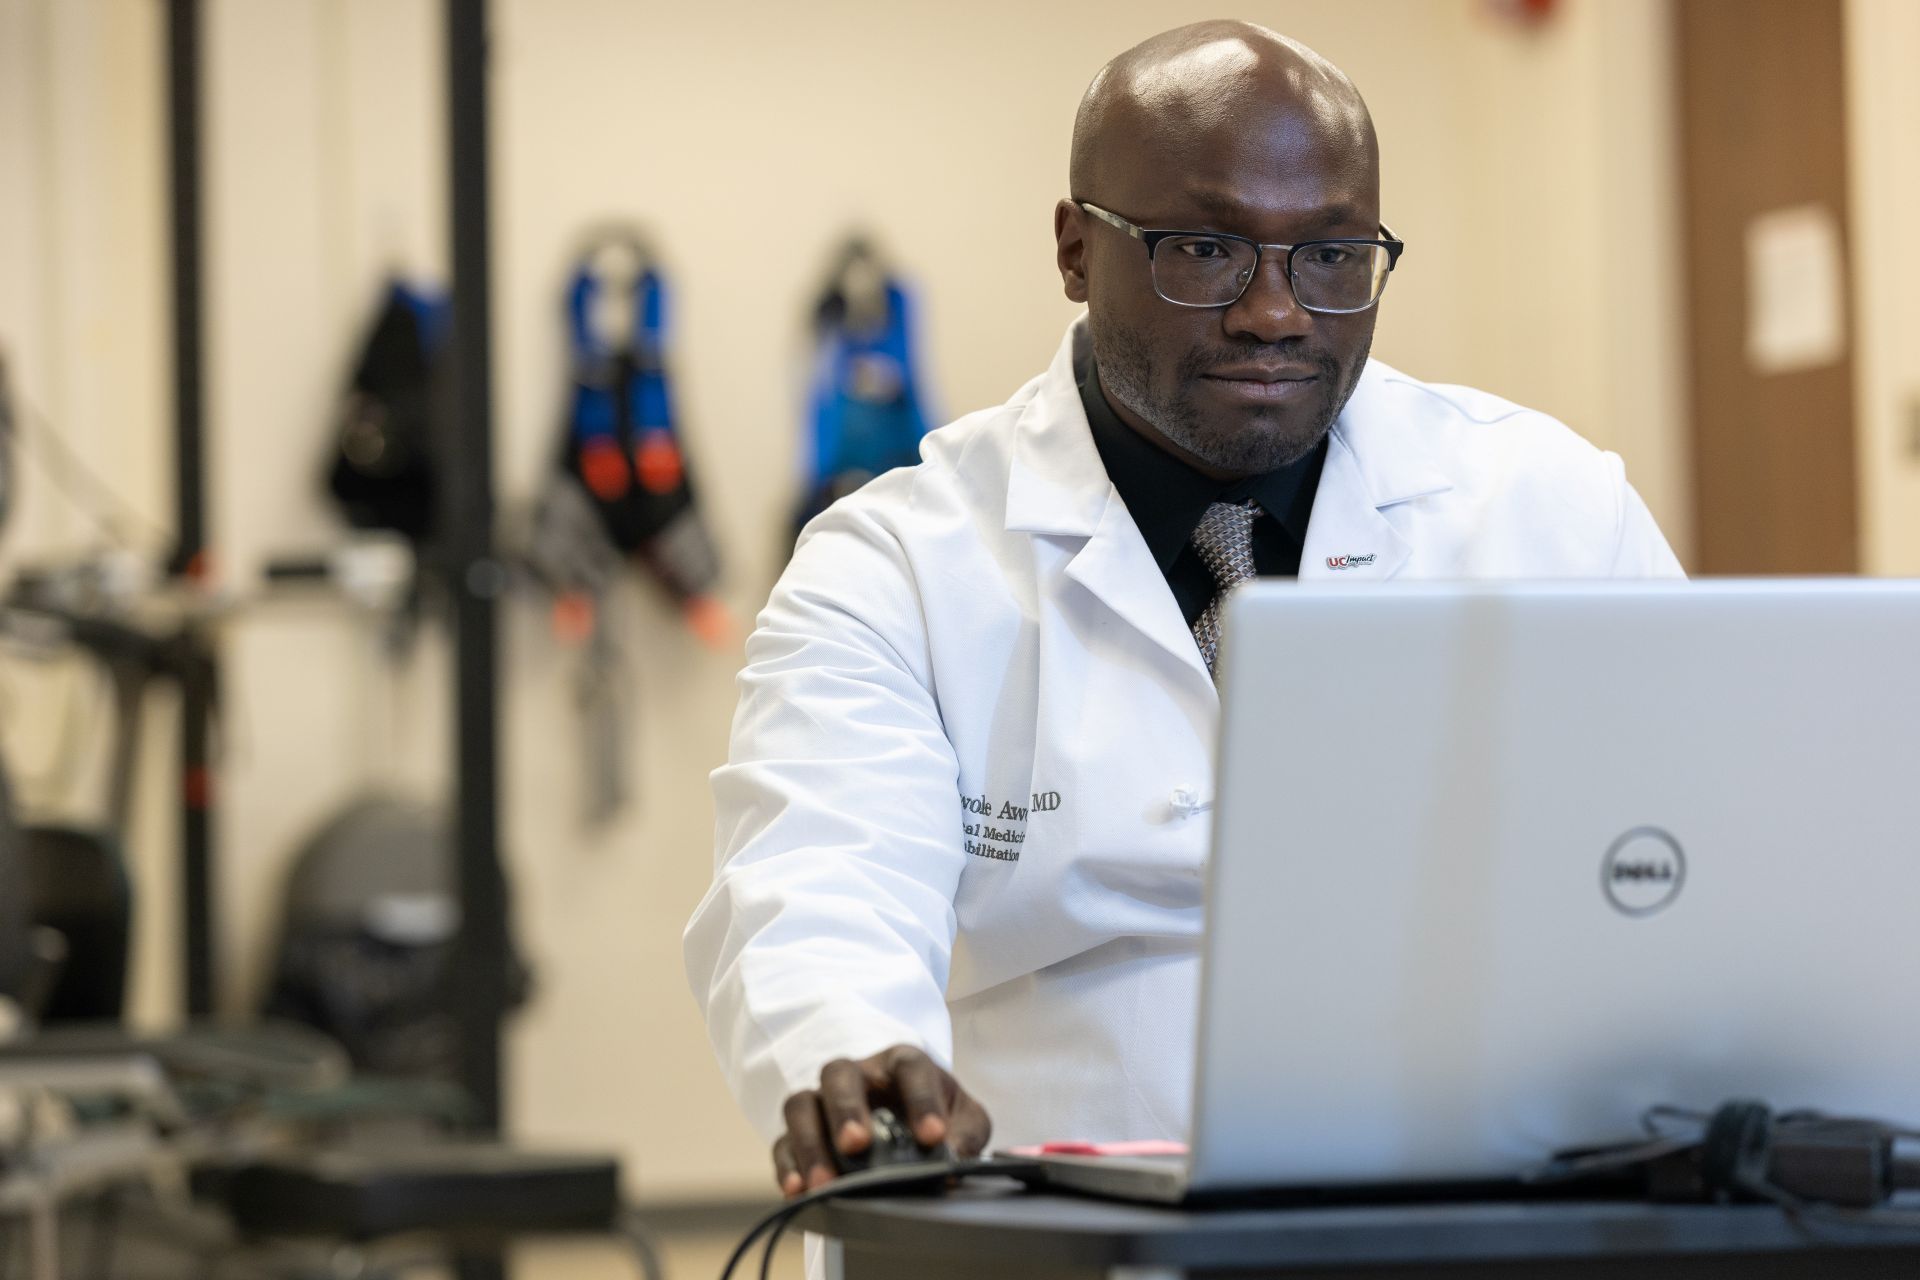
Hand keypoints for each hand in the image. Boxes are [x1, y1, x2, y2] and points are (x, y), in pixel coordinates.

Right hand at [772, 1045, 991, 1197]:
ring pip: (802, 1105)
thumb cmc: (936, 1113)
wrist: (909, 1118)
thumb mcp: (964, 1119)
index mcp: (901, 1063)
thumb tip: (953, 1162)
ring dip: (810, 1143)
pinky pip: (783, 1143)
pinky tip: (798, 1191)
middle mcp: (858, 1075)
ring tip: (825, 1182)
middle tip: (857, 1144)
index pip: (910, 1068)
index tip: (934, 1137)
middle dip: (847, 1109)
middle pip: (840, 1075)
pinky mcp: (801, 1133)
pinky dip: (788, 1167)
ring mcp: (824, 1102)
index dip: (922, 1099)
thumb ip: (967, 1135)